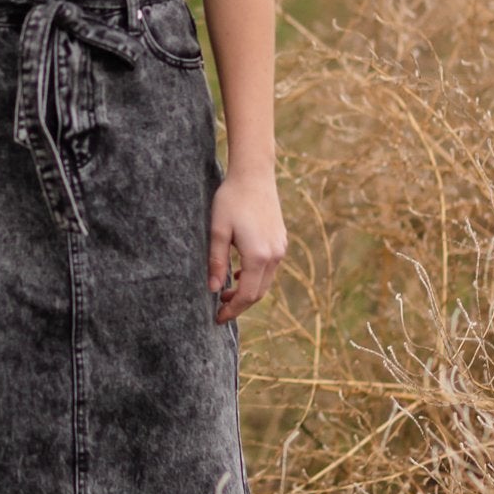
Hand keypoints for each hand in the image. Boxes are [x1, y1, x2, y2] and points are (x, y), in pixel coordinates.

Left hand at [208, 167, 285, 323]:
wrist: (254, 175)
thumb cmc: (231, 200)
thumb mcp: (217, 231)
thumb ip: (216, 261)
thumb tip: (213, 289)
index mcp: (258, 255)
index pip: (248, 295)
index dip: (233, 309)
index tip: (218, 317)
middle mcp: (274, 255)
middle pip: (259, 292)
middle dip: (240, 304)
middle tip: (220, 310)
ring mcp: (280, 248)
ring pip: (265, 281)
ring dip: (247, 291)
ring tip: (225, 294)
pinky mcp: (280, 240)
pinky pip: (269, 268)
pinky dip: (255, 277)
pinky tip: (238, 275)